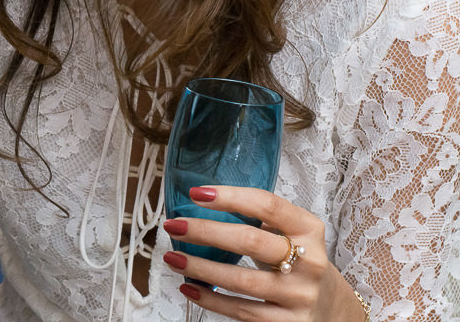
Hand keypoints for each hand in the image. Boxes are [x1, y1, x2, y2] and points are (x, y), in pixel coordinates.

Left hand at [162, 186, 367, 320]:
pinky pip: (242, 311)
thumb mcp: (292, 234)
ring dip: (200, 268)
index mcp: (308, 229)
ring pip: (242, 281)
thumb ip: (260, 218)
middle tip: (173, 225)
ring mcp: (299, 295)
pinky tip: (189, 287)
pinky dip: (211, 300)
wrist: (332, 308)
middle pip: (250, 241)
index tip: (196, 194)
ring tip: (172, 258)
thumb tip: (203, 203)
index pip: (267, 205)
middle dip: (205, 232)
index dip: (230, 197)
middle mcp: (308, 262)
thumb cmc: (298, 261)